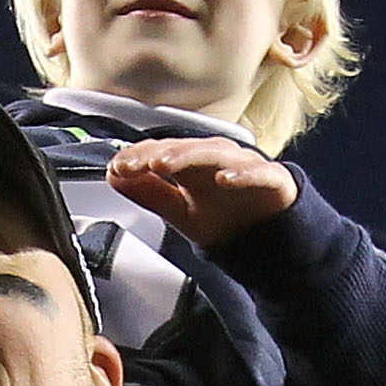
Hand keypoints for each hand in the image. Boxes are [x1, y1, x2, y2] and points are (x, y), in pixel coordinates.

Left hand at [104, 135, 297, 249]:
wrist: (268, 237)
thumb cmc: (225, 216)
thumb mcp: (180, 211)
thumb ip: (149, 193)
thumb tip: (113, 175)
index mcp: (192, 163)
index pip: (163, 151)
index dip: (139, 157)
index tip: (118, 167)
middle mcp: (217, 158)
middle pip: (187, 148)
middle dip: (160, 154)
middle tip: (137, 165)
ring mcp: (244, 167)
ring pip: (216, 154)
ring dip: (190, 156)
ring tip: (166, 165)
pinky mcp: (272, 180)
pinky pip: (258, 173)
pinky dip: (243, 174)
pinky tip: (225, 179)